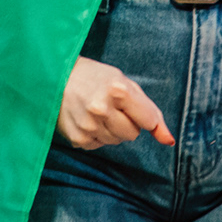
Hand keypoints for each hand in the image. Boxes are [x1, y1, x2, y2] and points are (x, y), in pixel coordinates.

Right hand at [56, 57, 174, 149]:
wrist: (53, 77)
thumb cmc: (93, 77)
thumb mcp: (124, 83)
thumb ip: (150, 110)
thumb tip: (169, 141)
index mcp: (118, 90)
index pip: (149, 120)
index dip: (142, 114)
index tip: (130, 105)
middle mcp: (102, 109)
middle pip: (133, 134)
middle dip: (126, 122)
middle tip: (109, 105)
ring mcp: (89, 126)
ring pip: (117, 141)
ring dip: (111, 129)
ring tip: (95, 111)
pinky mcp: (78, 138)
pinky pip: (99, 145)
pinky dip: (96, 134)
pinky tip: (85, 118)